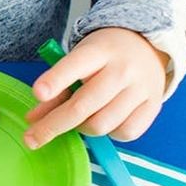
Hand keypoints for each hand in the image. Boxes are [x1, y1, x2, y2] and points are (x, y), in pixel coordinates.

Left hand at [26, 28, 168, 147]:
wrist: (146, 46)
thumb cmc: (102, 57)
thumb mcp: (77, 61)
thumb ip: (55, 87)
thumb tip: (33, 120)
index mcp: (98, 51)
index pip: (74, 65)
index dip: (55, 81)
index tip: (38, 94)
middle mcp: (122, 68)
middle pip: (83, 106)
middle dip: (53, 125)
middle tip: (31, 138)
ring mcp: (141, 88)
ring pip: (102, 124)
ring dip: (82, 129)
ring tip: (78, 120)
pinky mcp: (154, 105)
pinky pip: (126, 132)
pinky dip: (110, 134)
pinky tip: (104, 121)